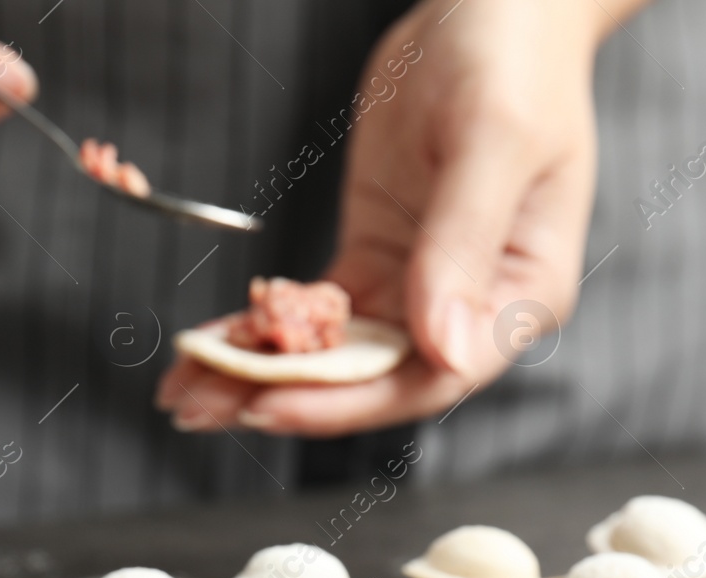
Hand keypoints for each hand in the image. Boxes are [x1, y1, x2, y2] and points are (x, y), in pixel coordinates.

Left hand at [158, 0, 617, 436]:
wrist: (496, 8)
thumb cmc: (515, 63)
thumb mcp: (493, 143)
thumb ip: (463, 244)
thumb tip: (445, 348)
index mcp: (521, 294)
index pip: (432, 376)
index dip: (349, 402)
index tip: (271, 401)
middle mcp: (471, 307)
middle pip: (375, 380)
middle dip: (286, 398)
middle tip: (198, 409)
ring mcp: (421, 285)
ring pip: (339, 355)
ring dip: (263, 373)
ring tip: (184, 391)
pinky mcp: (378, 257)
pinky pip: (319, 312)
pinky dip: (268, 328)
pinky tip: (214, 343)